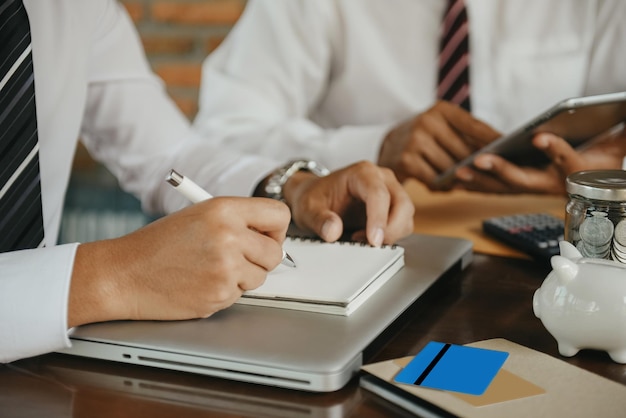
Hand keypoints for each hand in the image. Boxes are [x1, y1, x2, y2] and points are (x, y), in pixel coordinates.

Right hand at [68, 197, 289, 326]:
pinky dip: (224, 292)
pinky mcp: (219, 294)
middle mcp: (229, 236)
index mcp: (224, 209)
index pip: (279, 215)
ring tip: (210, 269)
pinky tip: (200, 282)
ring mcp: (226, 268)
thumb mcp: (199, 216)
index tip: (266, 236)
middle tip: (240, 258)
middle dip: (262, 258)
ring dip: (242, 277)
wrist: (123, 274)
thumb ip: (237, 222)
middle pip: (275, 252)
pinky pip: (239, 295)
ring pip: (259, 277)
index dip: (275, 229)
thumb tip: (270, 236)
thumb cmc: (157, 245)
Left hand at [283, 161, 414, 245]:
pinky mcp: (392, 207)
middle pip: (402, 203)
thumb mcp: (307, 208)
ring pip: (406, 215)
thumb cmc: (315, 197)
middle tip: (371, 244)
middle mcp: (381, 179)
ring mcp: (390, 192)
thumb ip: (319, 219)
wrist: (315, 197)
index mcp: (362, 173)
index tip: (373, 240)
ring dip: (391, 233)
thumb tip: (333, 231)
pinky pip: (403, 224)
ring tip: (362, 239)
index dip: (378, 218)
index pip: (378, 193)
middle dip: (391, 229)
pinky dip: (391, 235)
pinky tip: (368, 238)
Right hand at [378, 101, 499, 186]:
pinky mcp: (406, 162)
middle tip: (494, 175)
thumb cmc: (426, 137)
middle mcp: (427, 122)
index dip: (494, 141)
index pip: (474, 126)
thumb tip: (502, 148)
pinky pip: (435, 180)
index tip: (513, 151)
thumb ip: (468, 134)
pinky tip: (447, 185)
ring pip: (451, 169)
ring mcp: (415, 142)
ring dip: (461, 178)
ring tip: (470, 182)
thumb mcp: (444, 125)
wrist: (388, 146)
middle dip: (478, 165)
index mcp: (441, 110)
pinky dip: (443, 186)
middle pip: (464, 151)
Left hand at [454, 129, 625, 193]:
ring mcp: (533, 188)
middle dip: (501, 171)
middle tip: (480, 160)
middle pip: (525, 180)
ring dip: (481, 180)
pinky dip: (476, 183)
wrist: (598, 183)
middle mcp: (553, 184)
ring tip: (459, 170)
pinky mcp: (519, 188)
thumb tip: (625, 103)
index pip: (567, 160)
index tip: (540, 137)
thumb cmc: (604, 158)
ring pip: (504, 188)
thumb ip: (620, 131)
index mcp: (578, 172)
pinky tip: (456, 176)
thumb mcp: (618, 143)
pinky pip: (494, 188)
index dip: (554, 150)